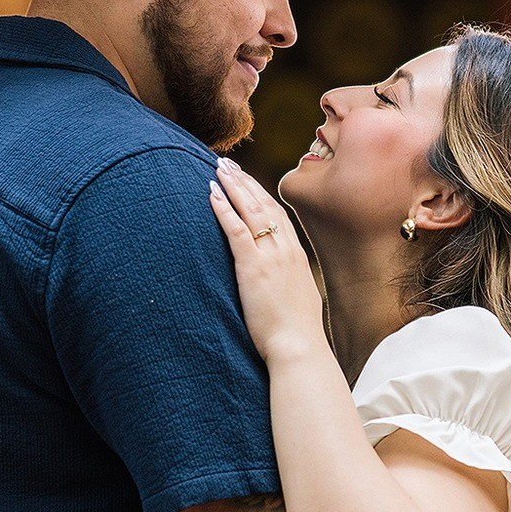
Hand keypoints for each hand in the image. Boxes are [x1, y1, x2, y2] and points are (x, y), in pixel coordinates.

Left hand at [208, 159, 327, 364]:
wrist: (299, 348)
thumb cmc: (297, 333)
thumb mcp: (298, 299)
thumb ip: (288, 283)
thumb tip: (279, 282)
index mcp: (296, 256)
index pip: (278, 214)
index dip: (260, 194)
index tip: (246, 180)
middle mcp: (286, 250)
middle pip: (264, 205)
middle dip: (244, 182)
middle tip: (227, 164)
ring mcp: (272, 256)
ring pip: (251, 210)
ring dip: (233, 187)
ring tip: (217, 169)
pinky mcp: (254, 267)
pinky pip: (236, 230)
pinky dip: (223, 209)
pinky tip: (212, 194)